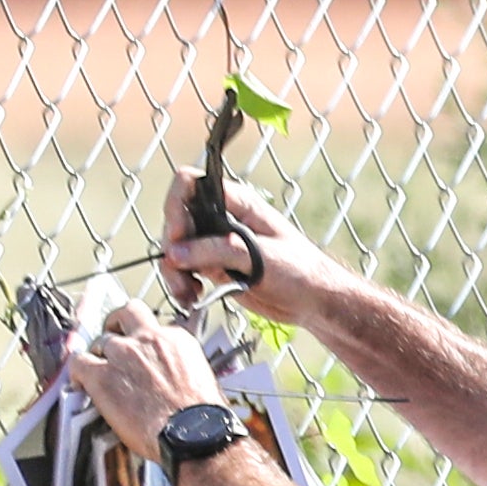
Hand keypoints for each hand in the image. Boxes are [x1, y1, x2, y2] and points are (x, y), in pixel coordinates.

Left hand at [64, 302, 220, 461]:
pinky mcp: (102, 376)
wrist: (195, 436)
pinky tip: (81, 383)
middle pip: (125, 314)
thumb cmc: (203, 418)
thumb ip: (182, 369)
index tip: (143, 349)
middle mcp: (149, 339)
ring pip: (100, 340)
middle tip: (114, 338)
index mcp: (177, 340)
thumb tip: (174, 378)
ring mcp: (123, 354)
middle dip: (117, 324)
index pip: (154, 326)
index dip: (145, 339)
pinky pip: (78, 362)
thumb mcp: (202, 380)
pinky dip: (77, 371)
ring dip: (99, 354)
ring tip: (99, 369)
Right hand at [159, 172, 340, 326]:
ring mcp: (214, 243)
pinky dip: (181, 284)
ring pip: (176, 247)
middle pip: (177, 218)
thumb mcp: (260, 256)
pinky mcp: (214, 267)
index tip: (180, 236)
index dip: (177, 206)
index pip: (190, 184)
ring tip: (186, 292)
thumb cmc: (299, 269)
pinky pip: (184, 270)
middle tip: (182, 271)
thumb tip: (176, 253)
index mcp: (235, 202)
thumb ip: (216, 251)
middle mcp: (220, 218)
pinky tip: (191, 297)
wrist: (313, 301)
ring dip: (173, 271)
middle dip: (173, 246)